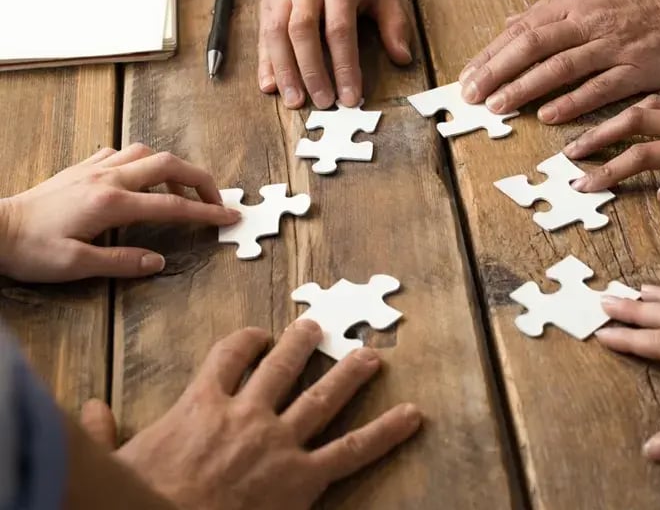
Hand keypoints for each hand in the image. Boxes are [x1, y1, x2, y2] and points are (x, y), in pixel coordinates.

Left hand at [0, 144, 238, 281]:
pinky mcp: (82, 168)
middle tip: (216, 199)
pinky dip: (141, 162)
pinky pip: (121, 153)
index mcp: (111, 203)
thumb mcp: (77, 265)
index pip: (172, 205)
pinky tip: (140, 179)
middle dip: (200, 180)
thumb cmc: (30, 249)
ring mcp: (94, 168)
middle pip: (168, 165)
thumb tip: (157, 262)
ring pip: (146, 152)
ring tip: (181, 190)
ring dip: (172, 167)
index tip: (229, 216)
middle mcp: (107, 178)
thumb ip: (122, 261)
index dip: (206, 212)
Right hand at [80, 322, 421, 509]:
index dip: (243, 341)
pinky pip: (353, 450)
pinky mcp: (303, 477)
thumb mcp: (116, 461)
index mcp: (202, 404)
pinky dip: (386, 431)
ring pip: (322, 396)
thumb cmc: (140, 498)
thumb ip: (103, 430)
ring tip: (370, 355)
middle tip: (318, 326)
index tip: (254, 335)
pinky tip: (412, 416)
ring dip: (349, 373)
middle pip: (280, 366)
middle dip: (301, 343)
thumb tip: (87, 409)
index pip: (228, 356)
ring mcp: (279, 443)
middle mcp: (247, 413)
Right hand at [258, 0, 411, 109]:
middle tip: (322, 102)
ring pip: (276, 33)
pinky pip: (262, 33)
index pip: (340, 30)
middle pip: (303, 32)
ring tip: (294, 100)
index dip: (344, 66)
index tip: (350, 96)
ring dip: (284, 71)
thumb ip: (394, 23)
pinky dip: (264, 62)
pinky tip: (269, 85)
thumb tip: (402, 58)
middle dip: (312, 71)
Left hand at [458, 0, 659, 123]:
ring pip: (560, 66)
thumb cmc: (642, 1)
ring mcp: (612, 47)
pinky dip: (573, 101)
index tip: (468, 76)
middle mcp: (588, 24)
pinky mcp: (637, 69)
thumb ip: (551, 13)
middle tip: (473, 95)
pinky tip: (549, 115)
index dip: (492, 54)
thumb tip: (512, 24)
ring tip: (499, 106)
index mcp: (575, 6)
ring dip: (525, 87)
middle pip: (532, 46)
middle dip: (497, 71)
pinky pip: (600, 87)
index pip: (523, 30)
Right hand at [564, 93, 659, 207]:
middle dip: (598, 136)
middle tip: (571, 153)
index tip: (583, 184)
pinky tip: (637, 114)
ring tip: (593, 133)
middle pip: (634, 121)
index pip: (643, 157)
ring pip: (647, 105)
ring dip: (616, 119)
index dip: (610, 171)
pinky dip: (644, 106)